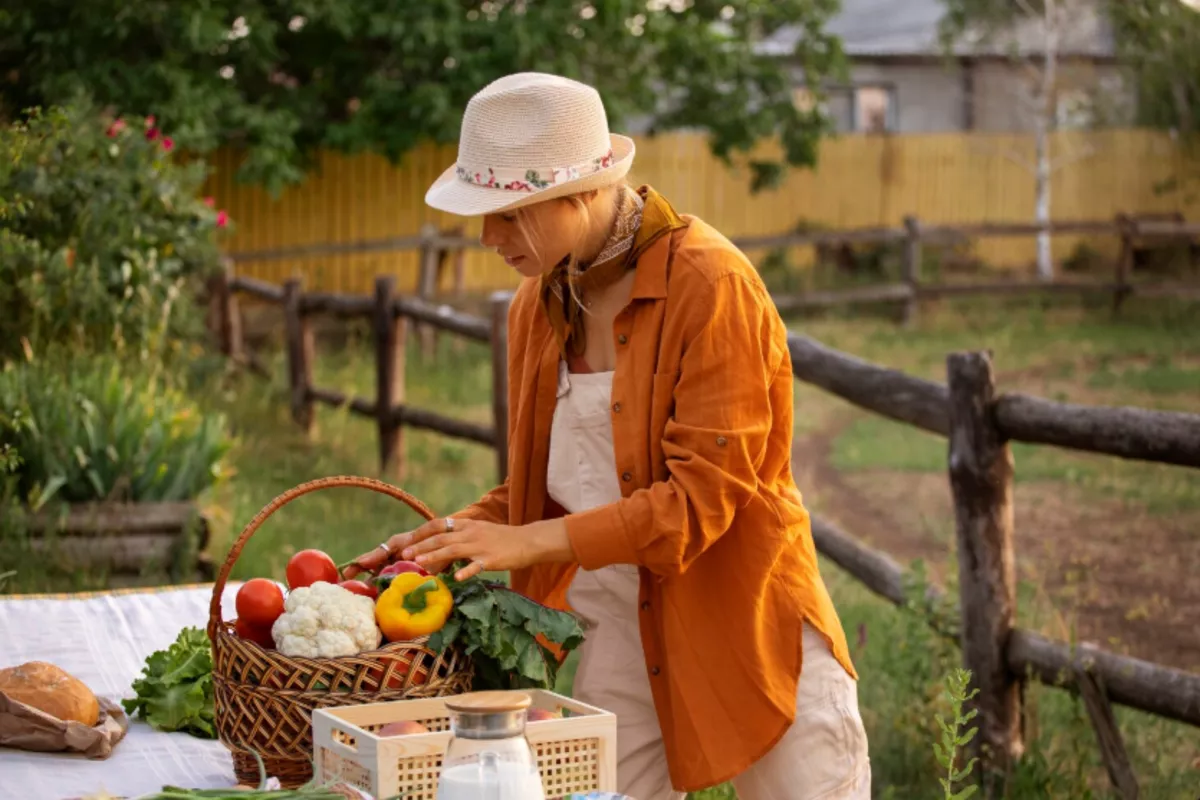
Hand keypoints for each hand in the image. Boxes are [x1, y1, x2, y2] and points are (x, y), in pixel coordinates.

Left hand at [345, 517, 575, 581]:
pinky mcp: (492, 557)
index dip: (417, 536)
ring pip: (453, 548)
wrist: (528, 541)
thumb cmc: (500, 542)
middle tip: (402, 556)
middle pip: (439, 537)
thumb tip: (433, 555)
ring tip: (419, 564)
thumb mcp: (475, 537)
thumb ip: (455, 544)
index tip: (402, 545)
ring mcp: (480, 545)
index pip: (435, 527)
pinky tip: (456, 579)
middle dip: (420, 546)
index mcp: (463, 526)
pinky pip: (477, 565)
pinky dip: (466, 571)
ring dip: (435, 556)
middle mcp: (468, 532)